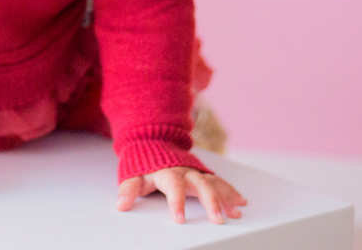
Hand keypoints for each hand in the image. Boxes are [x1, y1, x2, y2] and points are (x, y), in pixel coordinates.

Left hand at [116, 166, 246, 223]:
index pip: (173, 187)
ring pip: (214, 183)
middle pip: (201, 185)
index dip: (176, 202)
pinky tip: (240, 202)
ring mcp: (196, 172)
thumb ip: (128, 190)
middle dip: (211, 202)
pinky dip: (231, 191)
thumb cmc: (144, 164)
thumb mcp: (134, 176)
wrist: (154, 142)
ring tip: (235, 213)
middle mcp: (185, 171)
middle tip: (218, 219)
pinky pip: (219, 182)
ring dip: (226, 198)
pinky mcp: (204, 173)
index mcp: (167, 172)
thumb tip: (121, 205)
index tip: (179, 219)